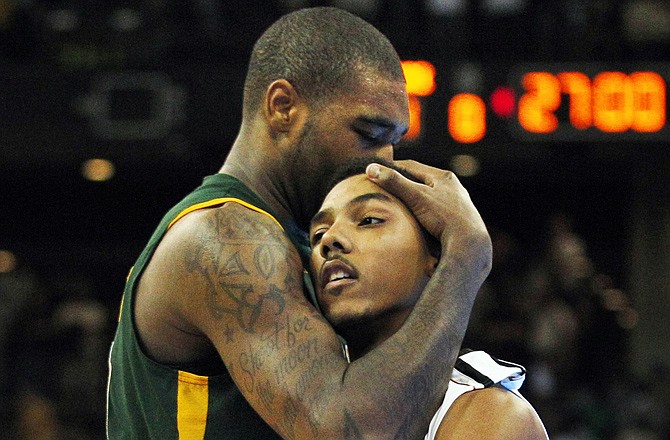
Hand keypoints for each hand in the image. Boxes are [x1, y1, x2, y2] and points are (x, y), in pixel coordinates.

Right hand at [366, 160, 491, 271]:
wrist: (469, 244)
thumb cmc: (444, 218)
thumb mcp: (416, 197)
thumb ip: (394, 182)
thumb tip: (370, 168)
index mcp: (444, 177)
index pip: (412, 166)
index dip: (392, 168)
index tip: (377, 171)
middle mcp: (453, 187)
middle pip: (421, 180)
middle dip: (403, 183)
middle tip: (384, 186)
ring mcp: (456, 204)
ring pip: (429, 196)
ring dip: (414, 198)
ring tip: (398, 203)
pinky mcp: (457, 219)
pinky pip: (435, 211)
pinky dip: (423, 211)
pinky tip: (417, 220)